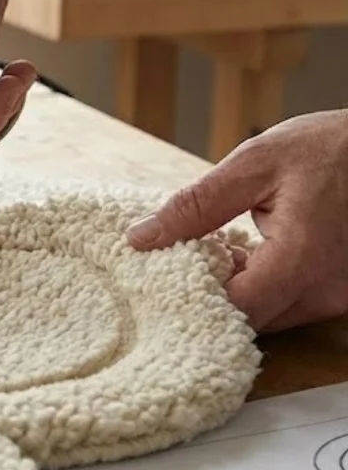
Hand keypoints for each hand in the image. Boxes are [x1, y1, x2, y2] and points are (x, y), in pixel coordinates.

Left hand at [125, 109, 347, 332]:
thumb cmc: (334, 148)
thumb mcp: (255, 164)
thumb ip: (196, 206)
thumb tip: (141, 238)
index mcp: (302, 260)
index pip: (232, 311)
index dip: (191, 300)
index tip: (162, 275)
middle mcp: (329, 292)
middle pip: (249, 321)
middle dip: (210, 295)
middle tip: (183, 258)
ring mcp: (342, 297)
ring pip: (271, 316)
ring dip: (238, 290)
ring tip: (218, 248)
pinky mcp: (346, 293)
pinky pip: (292, 304)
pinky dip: (263, 285)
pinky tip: (250, 252)